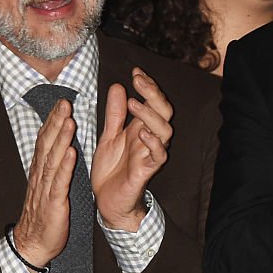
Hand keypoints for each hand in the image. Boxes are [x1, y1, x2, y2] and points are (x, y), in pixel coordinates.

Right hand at [13, 99, 77, 269]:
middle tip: (65, 102)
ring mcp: (46, 189)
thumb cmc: (44, 215)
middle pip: (47, 144)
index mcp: (40, 171)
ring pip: (53, 159)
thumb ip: (54, 166)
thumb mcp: (48, 186)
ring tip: (70, 120)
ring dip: (61, 139)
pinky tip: (72, 153)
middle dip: (56, 122)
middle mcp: (40, 176)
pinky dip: (66, 167)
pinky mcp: (54, 203)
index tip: (61, 102)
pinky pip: (60, 183)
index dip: (52, 121)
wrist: (34, 244)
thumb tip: (61, 146)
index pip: (45, 141)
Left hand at [92, 68, 171, 231]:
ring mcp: (150, 154)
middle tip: (138, 80)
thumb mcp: (108, 136)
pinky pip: (159, 155)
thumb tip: (119, 86)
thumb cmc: (111, 170)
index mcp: (141, 128)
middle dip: (153, 93)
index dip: (147, 85)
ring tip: (134, 103)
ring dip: (150, 115)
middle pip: (164, 111)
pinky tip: (140, 132)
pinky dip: (152, 142)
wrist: (107, 201)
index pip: (152, 101)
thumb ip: (115, 114)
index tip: (135, 71)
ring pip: (165, 130)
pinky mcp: (147, 170)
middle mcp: (150, 138)